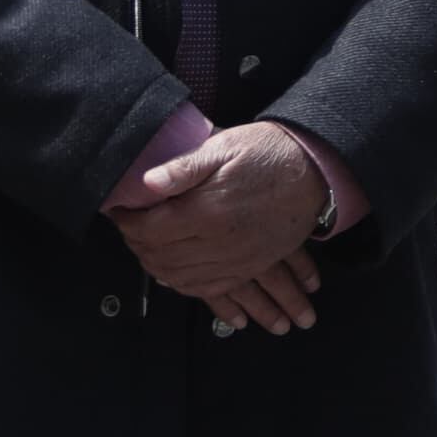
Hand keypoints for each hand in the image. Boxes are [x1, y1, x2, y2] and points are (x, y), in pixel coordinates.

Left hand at [111, 119, 328, 325]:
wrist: (317, 170)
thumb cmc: (271, 153)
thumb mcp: (226, 146)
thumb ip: (184, 167)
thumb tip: (147, 182)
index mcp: (209, 210)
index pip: (151, 229)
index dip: (127, 223)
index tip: (119, 212)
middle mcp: (220, 242)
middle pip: (161, 257)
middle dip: (137, 247)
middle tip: (127, 232)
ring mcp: (236, 259)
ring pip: (181, 278)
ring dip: (156, 269)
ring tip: (145, 253)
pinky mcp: (250, 266)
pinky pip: (211, 290)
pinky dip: (186, 288)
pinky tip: (176, 279)